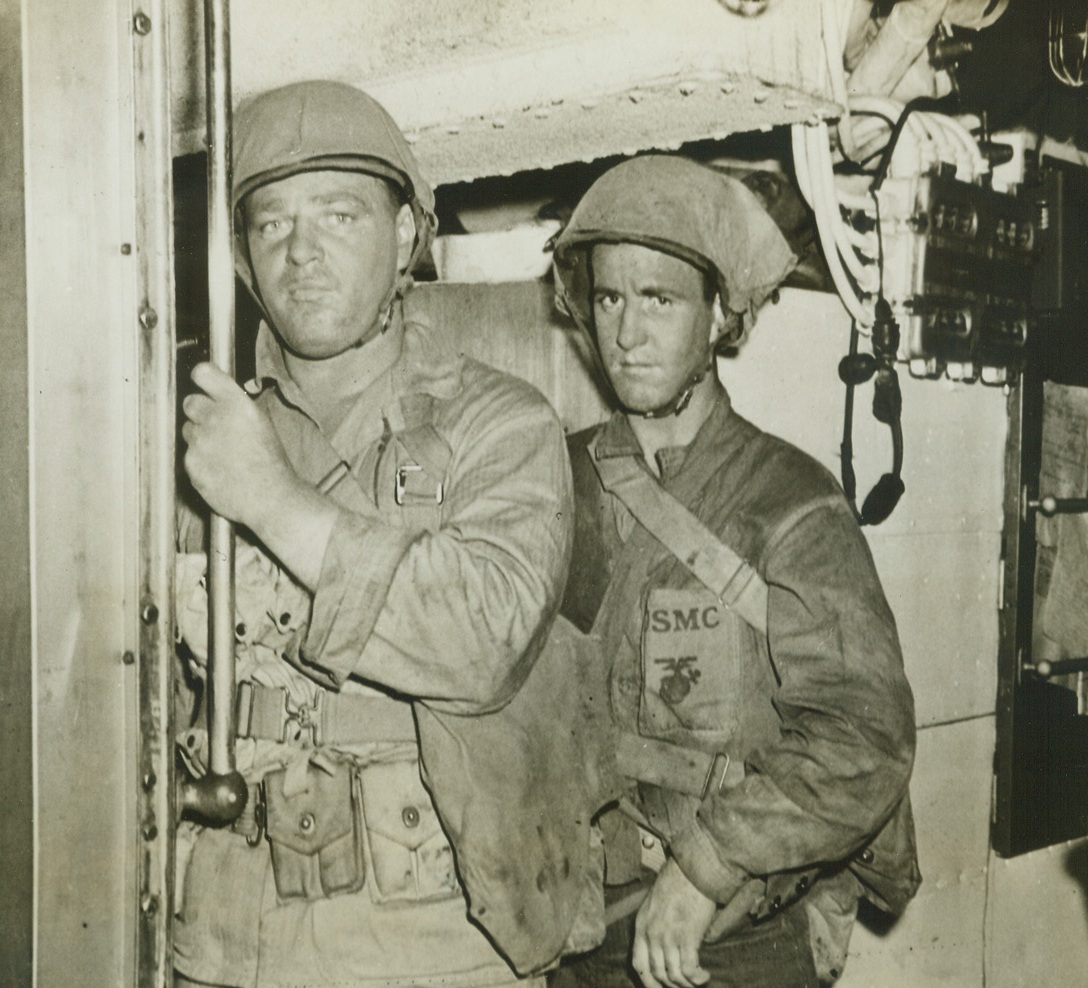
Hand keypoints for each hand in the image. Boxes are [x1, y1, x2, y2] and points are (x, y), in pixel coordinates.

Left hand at [181, 362, 297, 530]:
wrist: (270, 497)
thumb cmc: (271, 463)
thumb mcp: (262, 423)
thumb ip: (237, 406)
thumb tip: (220, 397)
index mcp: (237, 404)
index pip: (203, 373)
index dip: (202, 378)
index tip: (204, 384)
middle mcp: (215, 419)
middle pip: (190, 401)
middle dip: (200, 411)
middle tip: (215, 424)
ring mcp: (200, 442)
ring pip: (188, 430)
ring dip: (200, 437)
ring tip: (223, 453)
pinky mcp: (191, 464)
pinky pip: (188, 455)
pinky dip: (200, 461)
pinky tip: (220, 469)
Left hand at [631, 859, 715, 987]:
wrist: (693, 870)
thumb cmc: (677, 882)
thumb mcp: (654, 903)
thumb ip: (653, 925)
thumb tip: (660, 948)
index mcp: (641, 926)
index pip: (639, 965)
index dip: (649, 982)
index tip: (660, 987)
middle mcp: (651, 934)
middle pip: (657, 974)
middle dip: (671, 986)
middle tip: (684, 986)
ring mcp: (668, 937)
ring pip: (674, 976)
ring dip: (686, 984)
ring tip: (697, 981)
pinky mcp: (687, 937)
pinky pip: (689, 970)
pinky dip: (697, 978)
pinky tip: (704, 975)